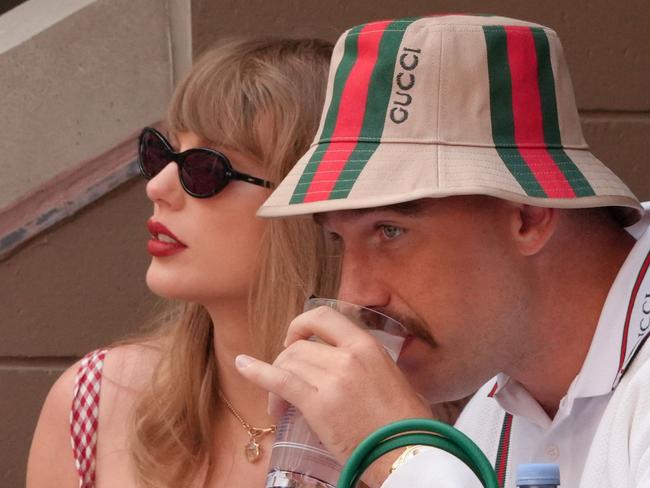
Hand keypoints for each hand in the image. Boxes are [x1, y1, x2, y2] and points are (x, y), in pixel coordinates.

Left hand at [236, 306, 431, 466]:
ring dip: (276, 378)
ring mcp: (333, 378)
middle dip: (286, 361)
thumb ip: (365, 361)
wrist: (410, 451)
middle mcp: (348, 356)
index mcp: (367, 345)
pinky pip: (280, 381)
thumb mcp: (390, 375)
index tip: (295, 339)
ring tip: (279, 403)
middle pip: (299, 345)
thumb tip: (346, 361)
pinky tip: (242, 366)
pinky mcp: (318, 404)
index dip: (301, 324)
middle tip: (286, 381)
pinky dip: (257, 372)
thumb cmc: (405, 420)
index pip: (323, 316)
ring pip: (288, 363)